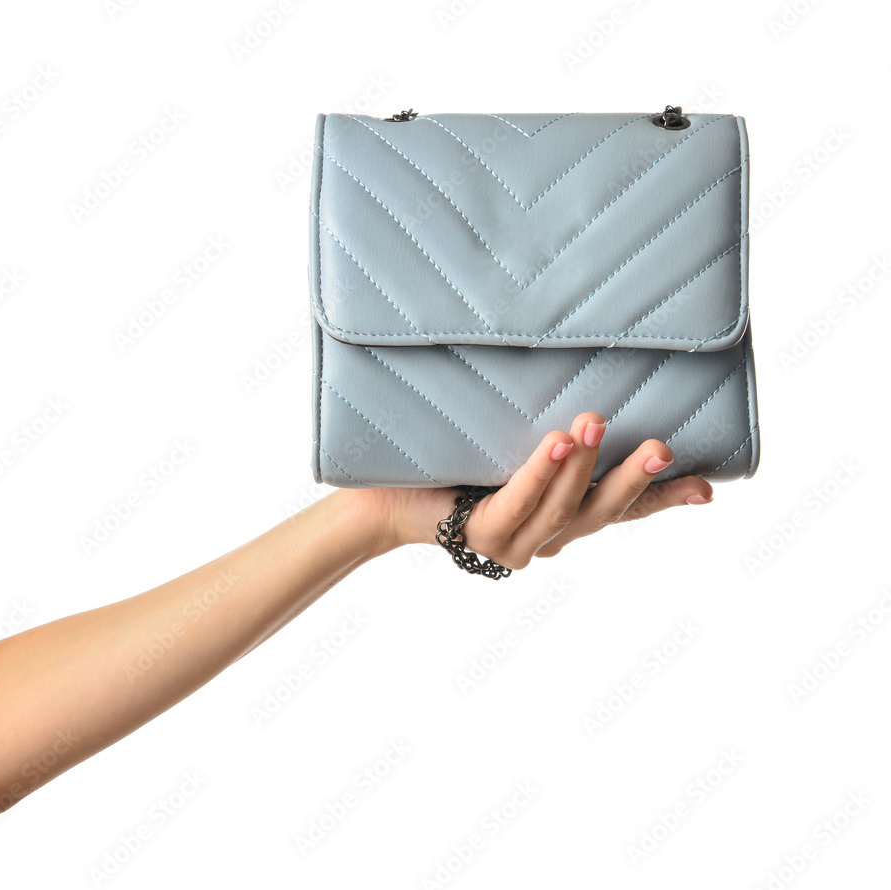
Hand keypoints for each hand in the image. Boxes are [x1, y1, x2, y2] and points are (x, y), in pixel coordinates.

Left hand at [359, 412, 714, 568]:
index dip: (664, 500)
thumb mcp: (516, 440)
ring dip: (583, 467)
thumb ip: (556, 430)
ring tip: (594, 423)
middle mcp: (547, 537)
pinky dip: (539, 474)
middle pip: (602, 514)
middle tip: (661, 447)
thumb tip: (587, 374)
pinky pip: (518, 504)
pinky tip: (555, 445)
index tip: (709, 489)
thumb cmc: (456, 460)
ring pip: (563, 509)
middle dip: (633, 480)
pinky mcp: (482, 536)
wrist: (390, 491)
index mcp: (563, 516)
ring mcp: (516, 544)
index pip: (623, 511)